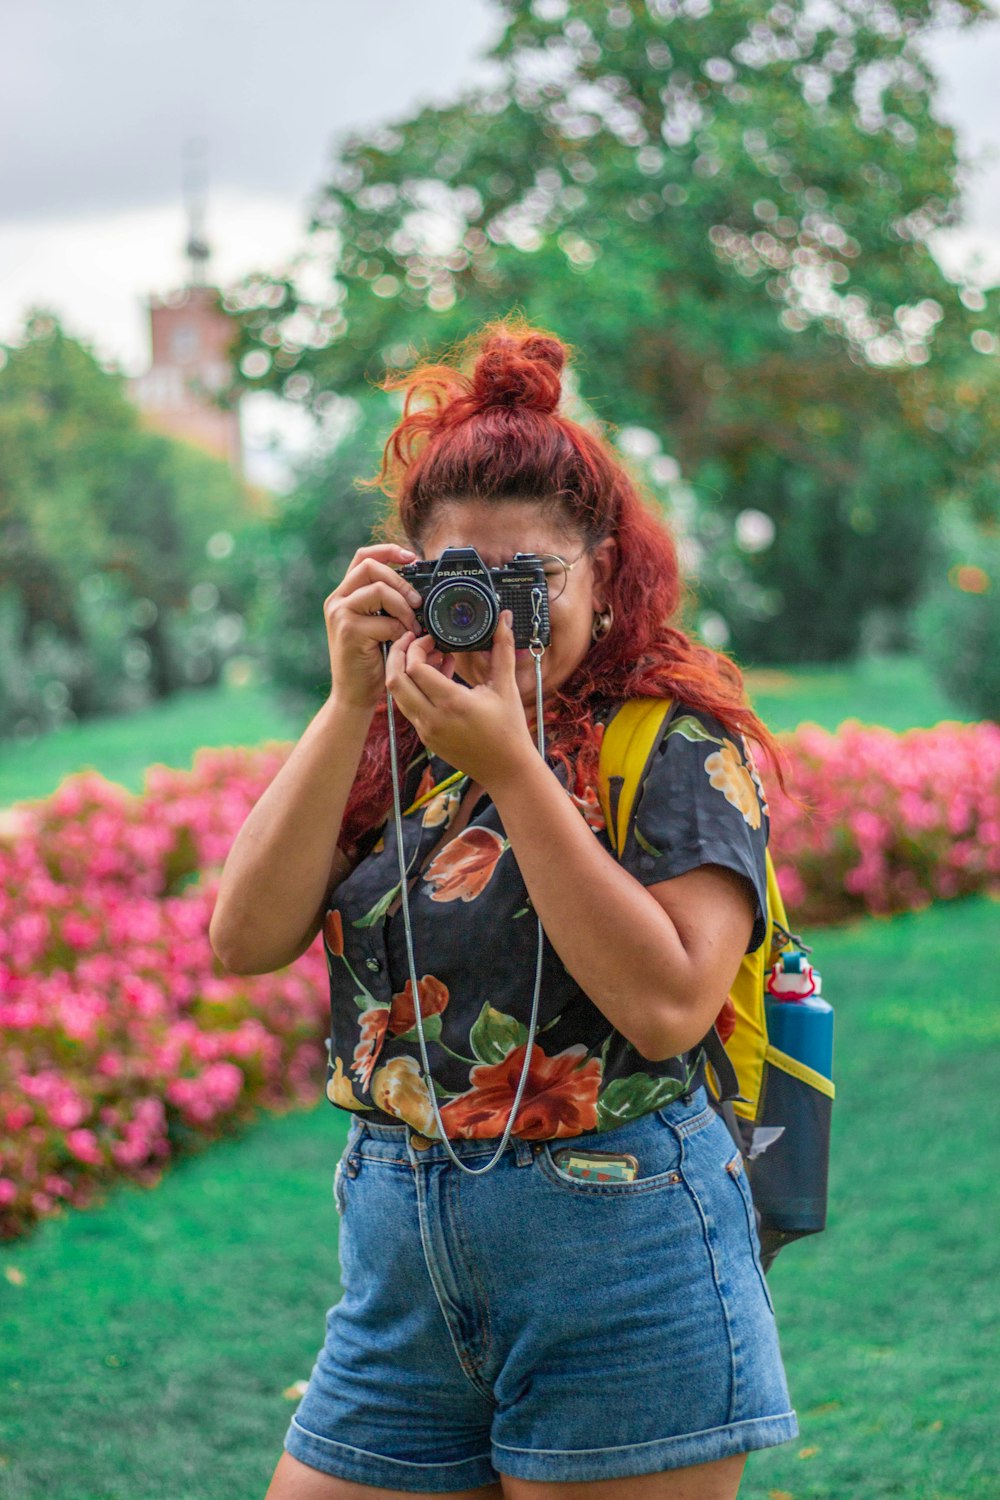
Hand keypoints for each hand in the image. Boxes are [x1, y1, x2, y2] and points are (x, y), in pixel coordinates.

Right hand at [323, 543, 423, 709]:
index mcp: (344, 595)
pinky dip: (400, 630)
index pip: (363, 557)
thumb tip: (418, 589)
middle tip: (416, 603)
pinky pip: (385, 620)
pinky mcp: (348, 631)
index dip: (388, 550)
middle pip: (371, 567)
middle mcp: (337, 600)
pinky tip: (401, 642)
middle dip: (401, 581)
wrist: (354, 694)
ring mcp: (340, 614)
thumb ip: (387, 605)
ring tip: (410, 626)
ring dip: (403, 607)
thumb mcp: (378, 625)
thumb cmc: (371, 661)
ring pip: (379, 590)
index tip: (411, 556)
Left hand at [384, 611, 537, 789]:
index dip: (417, 647)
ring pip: (398, 696)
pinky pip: (409, 709)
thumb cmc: (509, 730)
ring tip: (427, 660)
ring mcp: (426, 731)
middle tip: (412, 641)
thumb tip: (504, 617)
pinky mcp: (426, 739)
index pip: (415, 668)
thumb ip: (502, 648)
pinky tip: (436, 681)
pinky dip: (414, 691)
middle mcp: (433, 718)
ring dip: (405, 674)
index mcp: (452, 703)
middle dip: (398, 656)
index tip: (430, 638)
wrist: (507, 770)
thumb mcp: (506, 687)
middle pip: (395, 681)